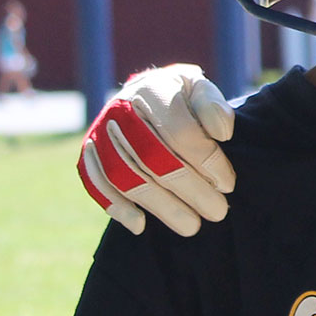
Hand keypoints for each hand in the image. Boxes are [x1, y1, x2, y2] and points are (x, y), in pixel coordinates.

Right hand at [78, 64, 235, 236]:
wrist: (143, 95)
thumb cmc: (180, 97)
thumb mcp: (200, 89)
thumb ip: (212, 106)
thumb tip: (222, 133)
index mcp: (152, 89)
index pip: (180, 132)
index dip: (206, 161)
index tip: (227, 184)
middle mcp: (120, 110)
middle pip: (153, 158)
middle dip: (189, 189)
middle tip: (217, 212)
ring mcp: (99, 133)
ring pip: (125, 176)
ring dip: (159, 205)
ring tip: (191, 226)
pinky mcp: (88, 154)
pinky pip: (96, 183)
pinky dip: (116, 206)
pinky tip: (140, 225)